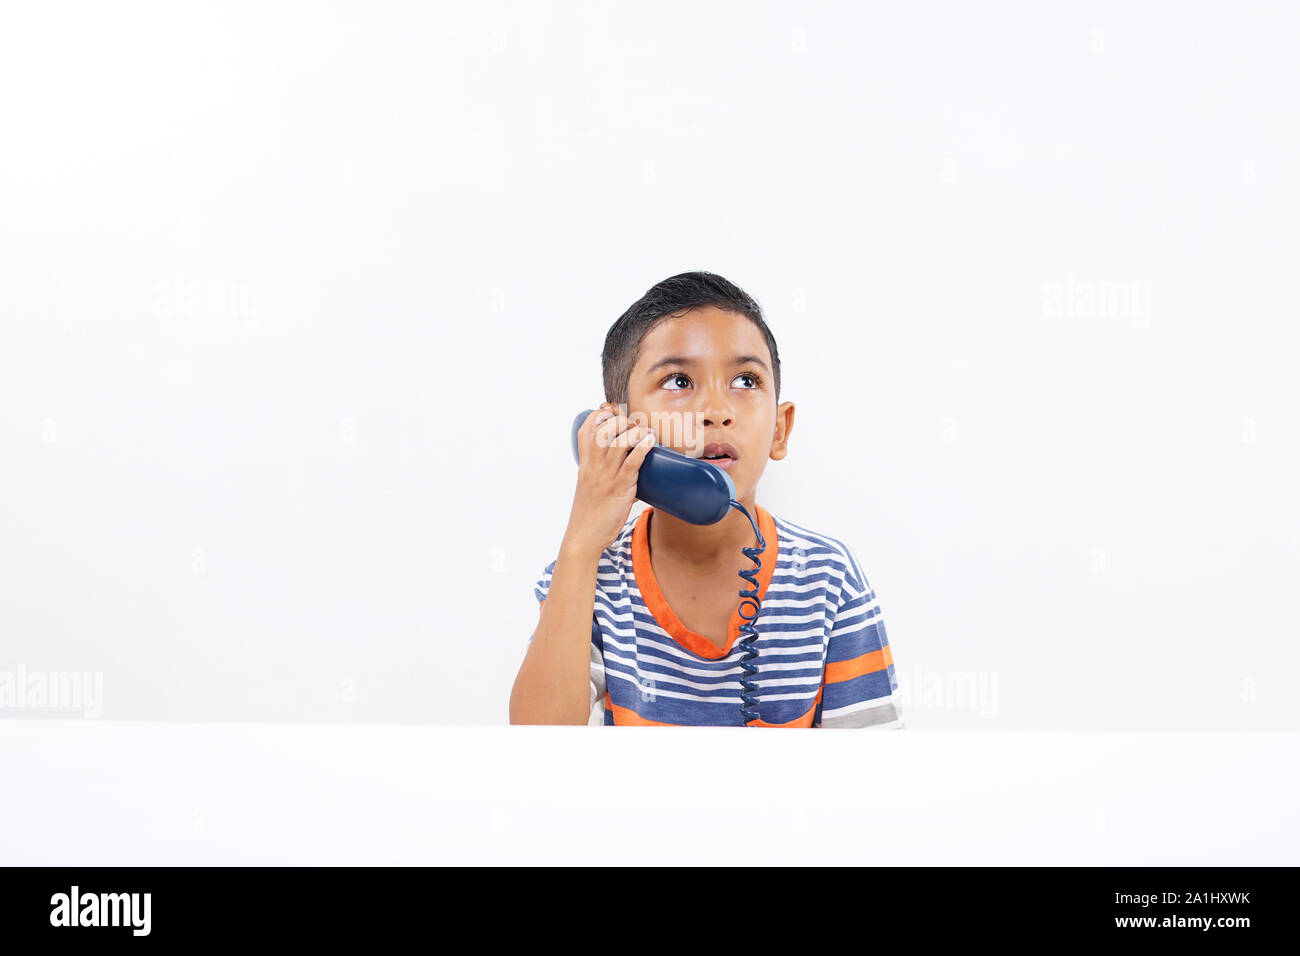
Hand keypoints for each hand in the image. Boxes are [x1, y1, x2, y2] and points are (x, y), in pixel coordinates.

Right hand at [562, 404, 655, 554]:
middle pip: (603, 430)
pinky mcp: (619, 488)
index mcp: (585, 465)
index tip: (612, 413)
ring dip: (635, 432)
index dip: (598, 416)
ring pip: (618, 442)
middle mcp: (593, 467)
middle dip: (621, 421)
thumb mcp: (590, 487)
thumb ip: (605, 474)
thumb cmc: (589, 514)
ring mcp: (606, 476)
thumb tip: (630, 467)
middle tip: (634, 426)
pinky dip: (643, 448)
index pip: (585, 430)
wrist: (583, 537)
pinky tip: (650, 442)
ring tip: (646, 433)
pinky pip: (632, 462)